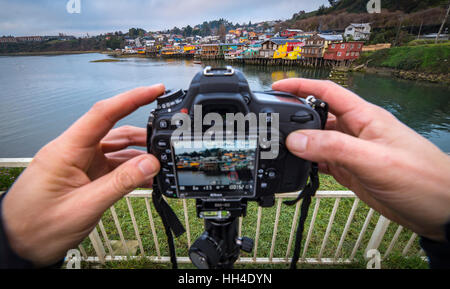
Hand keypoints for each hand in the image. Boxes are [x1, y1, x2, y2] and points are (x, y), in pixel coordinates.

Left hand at [2, 85, 164, 265]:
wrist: (17, 243)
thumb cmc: (37, 225)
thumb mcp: (84, 206)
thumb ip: (120, 183)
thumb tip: (150, 164)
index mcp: (67, 150)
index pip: (103, 113)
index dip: (131, 98)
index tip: (154, 90)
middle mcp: (74, 152)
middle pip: (115, 131)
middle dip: (143, 134)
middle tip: (167, 138)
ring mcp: (81, 164)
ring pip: (117, 150)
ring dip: (139, 155)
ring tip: (161, 162)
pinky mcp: (85, 176)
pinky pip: (113, 167)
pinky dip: (131, 171)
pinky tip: (146, 178)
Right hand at [273, 78, 449, 241]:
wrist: (440, 210)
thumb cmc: (422, 178)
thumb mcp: (374, 160)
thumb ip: (333, 148)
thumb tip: (296, 140)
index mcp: (364, 117)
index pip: (328, 91)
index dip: (301, 85)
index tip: (278, 87)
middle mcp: (356, 131)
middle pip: (318, 116)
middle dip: (295, 118)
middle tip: (272, 127)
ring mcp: (353, 151)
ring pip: (318, 141)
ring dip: (300, 145)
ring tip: (280, 152)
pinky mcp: (352, 170)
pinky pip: (324, 161)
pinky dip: (309, 165)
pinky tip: (299, 170)